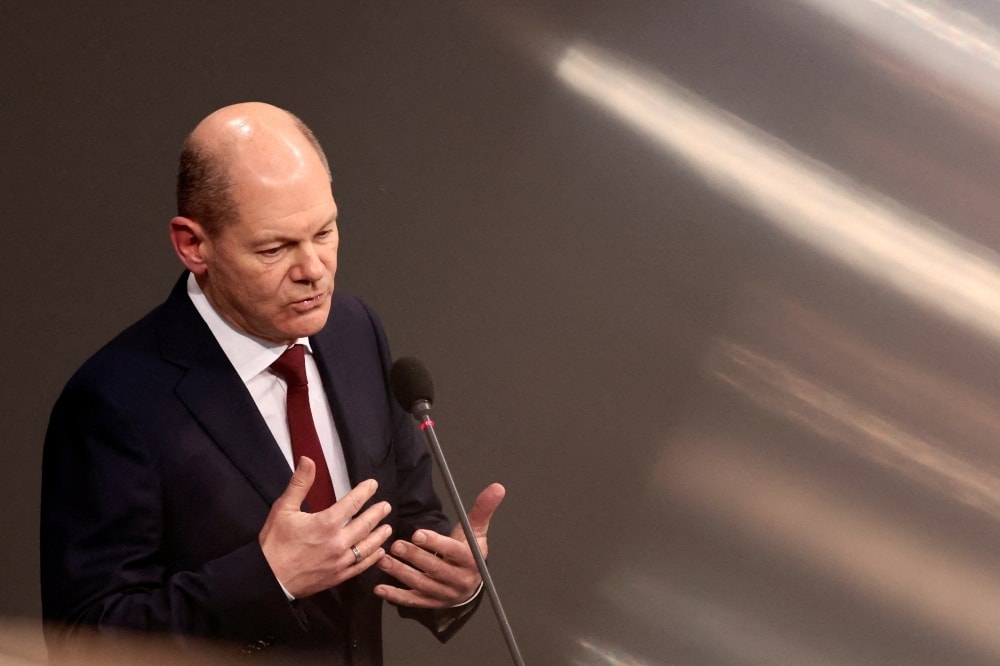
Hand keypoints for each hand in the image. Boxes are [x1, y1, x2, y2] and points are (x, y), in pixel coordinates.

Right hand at [259, 457, 392, 597]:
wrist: (268, 580)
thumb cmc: (274, 543)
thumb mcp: (283, 508)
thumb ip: (300, 484)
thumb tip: (308, 460)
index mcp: (326, 523)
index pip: (353, 503)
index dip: (365, 492)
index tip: (373, 485)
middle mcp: (338, 542)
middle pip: (365, 524)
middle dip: (377, 513)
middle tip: (386, 506)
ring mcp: (340, 561)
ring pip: (367, 546)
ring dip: (379, 535)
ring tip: (387, 528)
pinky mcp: (338, 577)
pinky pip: (361, 566)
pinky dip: (372, 558)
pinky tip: (379, 553)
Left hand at [374, 483, 504, 607]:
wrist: (471, 581)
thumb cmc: (469, 550)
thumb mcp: (476, 530)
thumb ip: (483, 509)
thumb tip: (498, 487)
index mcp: (471, 560)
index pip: (453, 551)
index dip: (435, 543)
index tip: (417, 533)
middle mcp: (459, 580)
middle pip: (435, 569)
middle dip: (414, 557)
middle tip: (395, 545)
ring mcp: (445, 594)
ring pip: (421, 585)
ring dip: (401, 573)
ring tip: (383, 560)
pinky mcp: (432, 603)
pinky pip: (413, 601)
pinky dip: (395, 595)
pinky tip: (380, 588)